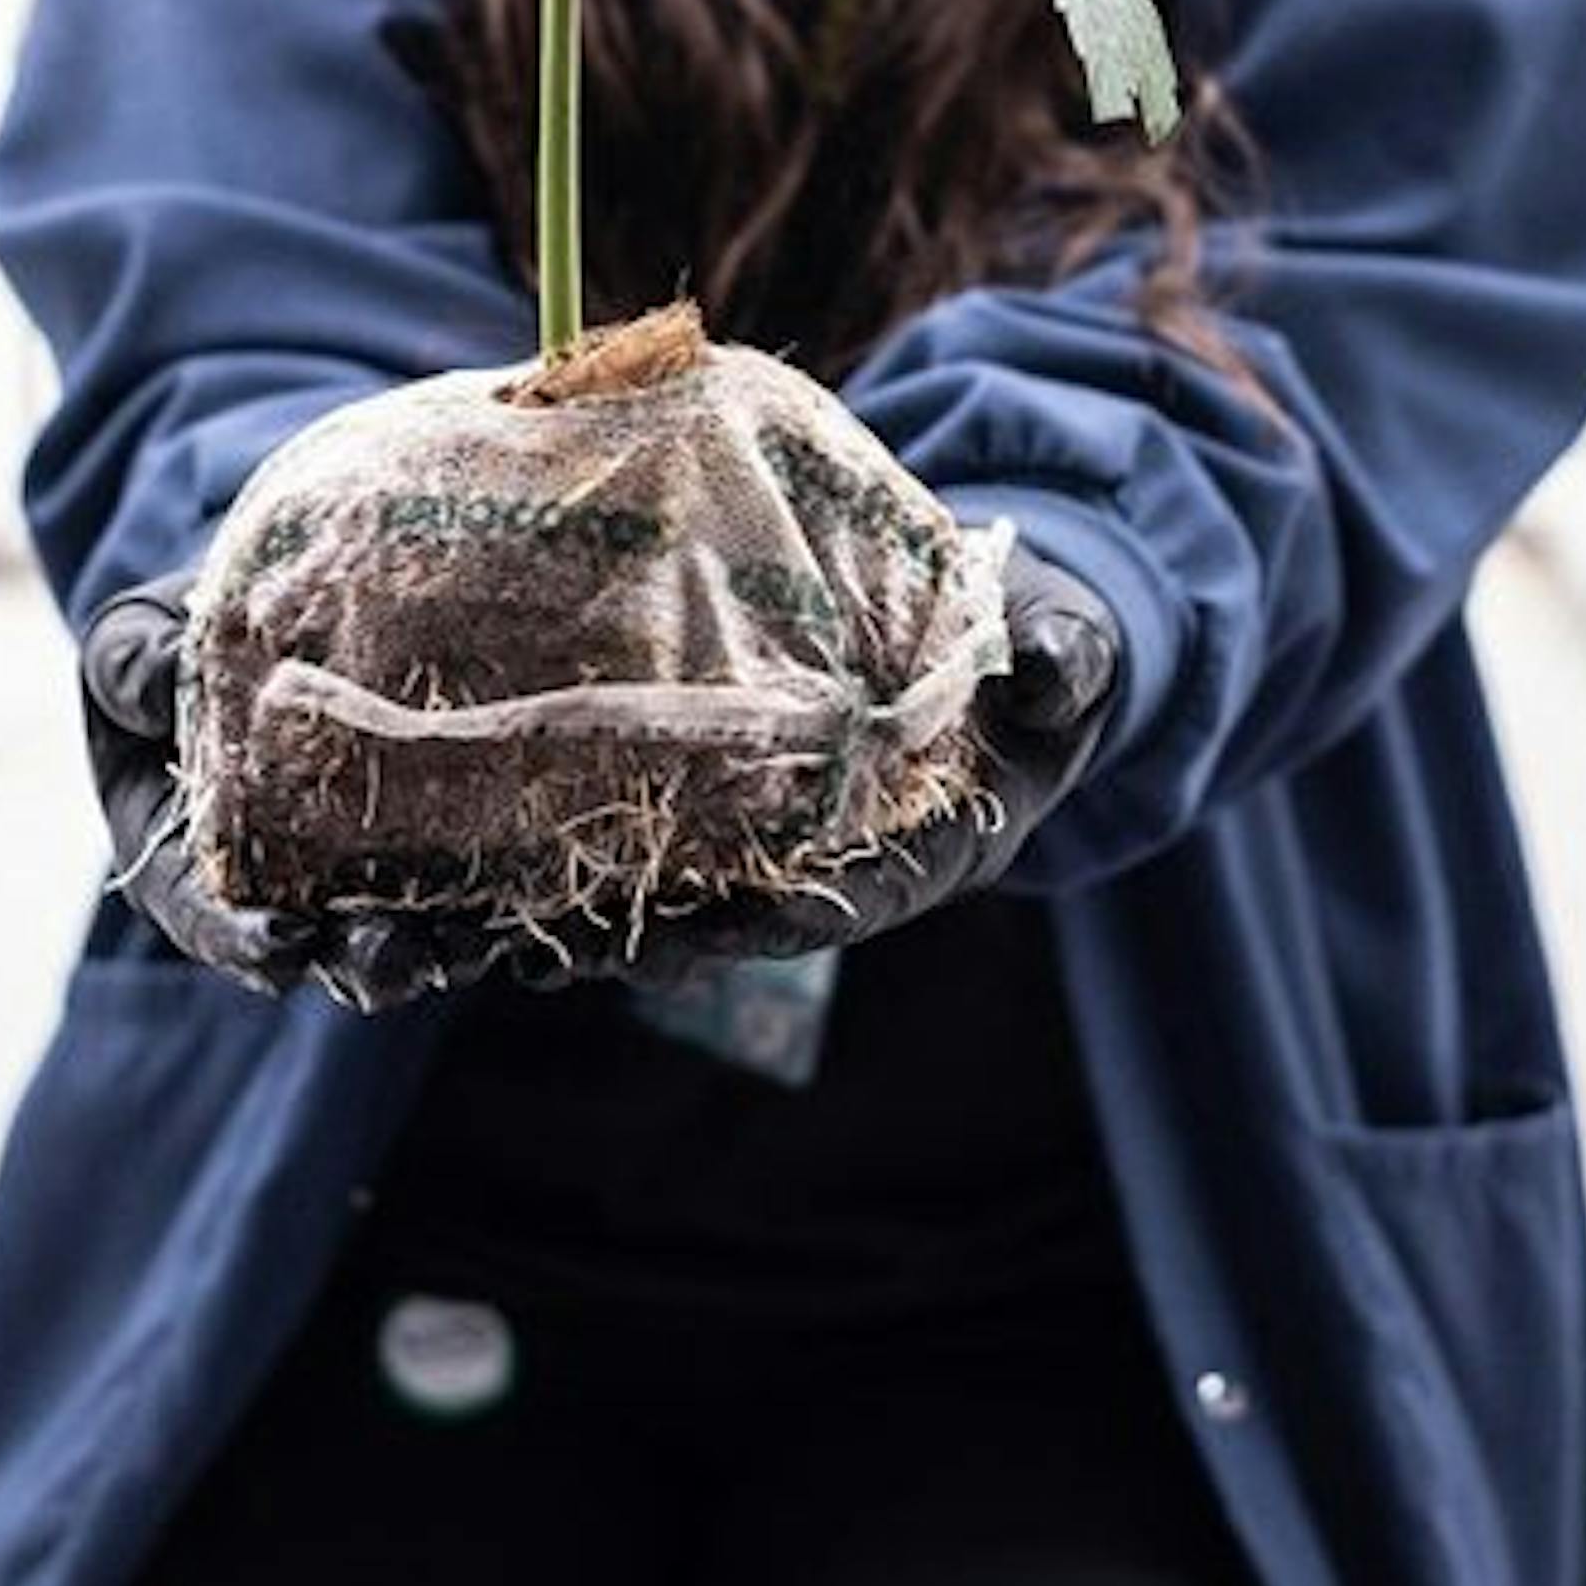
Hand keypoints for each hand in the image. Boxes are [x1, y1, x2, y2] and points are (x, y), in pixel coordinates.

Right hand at [76, 575, 542, 1013]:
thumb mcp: (131, 644)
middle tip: (399, 963)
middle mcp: (273, 881)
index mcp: (185, 855)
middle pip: (318, 945)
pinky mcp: (426, 836)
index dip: (241, 940)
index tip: (283, 943)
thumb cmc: (173, 641)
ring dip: (437, 949)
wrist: (261, 611)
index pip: (207, 918)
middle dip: (359, 962)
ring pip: (400, 930)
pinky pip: (469, 883)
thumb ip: (136, 667)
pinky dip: (502, 899)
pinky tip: (541, 900)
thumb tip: (167, 666)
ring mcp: (353, 868)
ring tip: (471, 944)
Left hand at [525, 527, 1126, 994]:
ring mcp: (802, 839)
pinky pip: (678, 842)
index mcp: (946, 843)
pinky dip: (609, 859)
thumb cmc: (1037, 641)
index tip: (729, 924)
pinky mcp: (751, 802)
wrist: (1001, 631)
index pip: (865, 894)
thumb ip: (1064, 659)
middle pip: (762, 916)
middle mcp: (866, 860)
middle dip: (676, 940)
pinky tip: (517, 864)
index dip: (798, 913)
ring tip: (526, 941)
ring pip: (705, 894)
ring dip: (620, 919)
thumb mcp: (1067, 644)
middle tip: (584, 954)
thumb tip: (1053, 673)